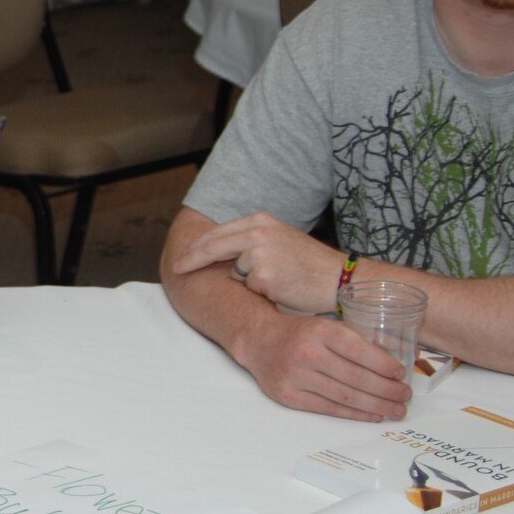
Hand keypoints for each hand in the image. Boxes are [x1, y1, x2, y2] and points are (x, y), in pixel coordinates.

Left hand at [171, 211, 343, 312]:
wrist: (339, 278)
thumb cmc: (309, 264)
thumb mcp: (279, 240)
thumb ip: (251, 241)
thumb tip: (218, 250)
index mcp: (260, 221)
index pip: (217, 233)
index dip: (196, 247)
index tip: (181, 256)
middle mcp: (257, 233)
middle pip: (212, 247)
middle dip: (191, 259)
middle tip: (175, 268)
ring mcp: (258, 254)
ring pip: (235, 273)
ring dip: (249, 282)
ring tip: (279, 280)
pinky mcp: (262, 276)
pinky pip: (249, 289)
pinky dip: (262, 293)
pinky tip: (283, 288)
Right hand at [235, 313, 410, 421]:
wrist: (259, 341)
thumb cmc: (299, 334)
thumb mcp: (324, 326)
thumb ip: (353, 341)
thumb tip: (393, 362)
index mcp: (319, 331)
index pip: (358, 350)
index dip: (384, 365)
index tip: (401, 374)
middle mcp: (306, 353)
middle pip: (355, 377)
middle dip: (386, 390)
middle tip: (405, 396)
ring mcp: (296, 376)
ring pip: (345, 396)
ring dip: (376, 405)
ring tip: (396, 409)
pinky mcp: (289, 396)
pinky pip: (329, 408)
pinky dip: (355, 413)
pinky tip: (373, 414)